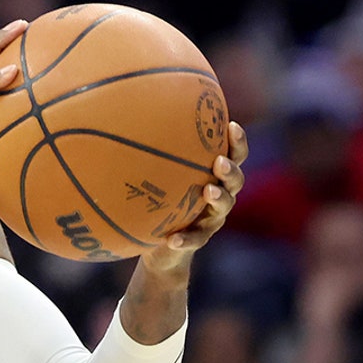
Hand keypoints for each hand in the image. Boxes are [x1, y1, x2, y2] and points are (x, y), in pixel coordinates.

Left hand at [141, 121, 247, 276]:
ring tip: (209, 191)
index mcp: (212, 175)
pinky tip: (173, 239)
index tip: (231, 126)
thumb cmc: (160, 200)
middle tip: (219, 162)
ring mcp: (211, 219)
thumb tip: (125, 114)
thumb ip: (152, 151)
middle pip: (236, 180)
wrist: (161, 248)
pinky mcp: (198, 239)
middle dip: (231, 169)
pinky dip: (186, 238)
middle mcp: (219, 195)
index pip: (233, 155)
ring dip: (219, 198)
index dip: (237, 142)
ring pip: (224, 207)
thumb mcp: (157, 176)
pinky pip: (195, 240)